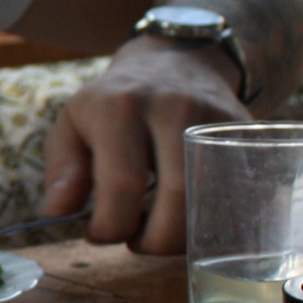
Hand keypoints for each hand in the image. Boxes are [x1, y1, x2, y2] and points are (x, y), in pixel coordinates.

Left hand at [37, 40, 246, 254]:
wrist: (176, 59)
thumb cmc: (115, 103)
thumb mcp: (74, 123)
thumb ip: (62, 168)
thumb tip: (58, 212)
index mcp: (120, 108)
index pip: (121, 185)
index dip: (109, 227)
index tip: (99, 233)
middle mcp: (173, 108)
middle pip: (178, 198)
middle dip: (156, 240)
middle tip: (138, 242)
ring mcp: (214, 119)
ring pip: (215, 199)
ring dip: (188, 236)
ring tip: (164, 233)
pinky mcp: (245, 133)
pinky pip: (242, 192)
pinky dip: (219, 221)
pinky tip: (194, 223)